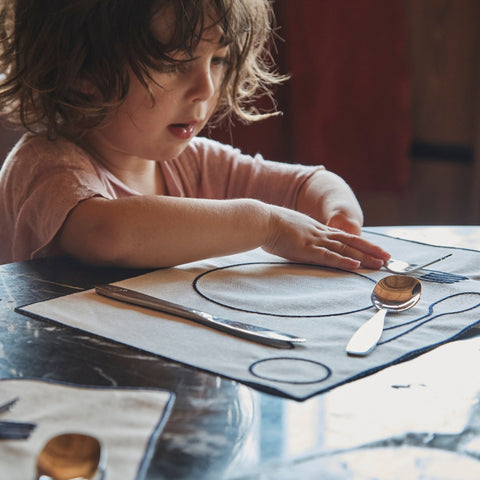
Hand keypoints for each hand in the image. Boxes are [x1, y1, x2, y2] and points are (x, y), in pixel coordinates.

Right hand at [263, 206, 389, 269]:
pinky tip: (355, 265)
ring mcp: (314, 240)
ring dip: (363, 257)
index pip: (343, 237)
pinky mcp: (306, 249)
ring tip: (379, 264)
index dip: (360, 243)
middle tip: (387, 257)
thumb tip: (295, 241)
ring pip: (344, 249)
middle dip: (370, 250)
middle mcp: (319, 233)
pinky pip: (328, 256)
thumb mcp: (287, 229)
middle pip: (350, 241)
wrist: (260, 219)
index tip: (373, 249)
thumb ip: (296, 235)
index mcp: (315, 229)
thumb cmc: (268, 225)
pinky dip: (342, 261)